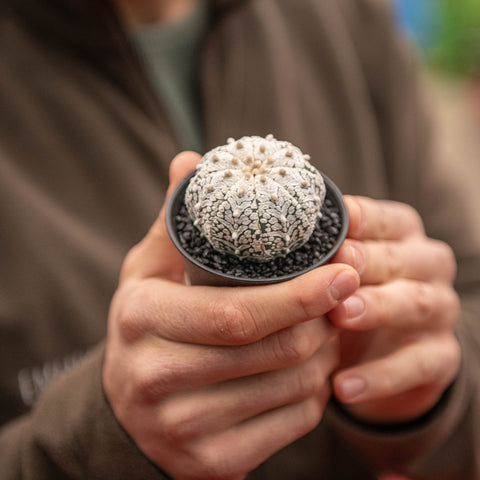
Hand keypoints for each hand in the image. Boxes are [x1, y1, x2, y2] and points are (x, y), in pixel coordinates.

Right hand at [103, 152, 359, 479]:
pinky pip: (291, 425)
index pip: (237, 312)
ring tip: (329, 331)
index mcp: (141, 319)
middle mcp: (154, 380)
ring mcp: (182, 431)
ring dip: (325, 356)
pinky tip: (312, 373)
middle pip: (274, 352)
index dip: (300, 295)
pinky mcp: (210, 465)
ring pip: (291, 389)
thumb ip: (173, 220)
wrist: (125, 412)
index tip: (344, 272)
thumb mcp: (147, 272)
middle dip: (323, 323)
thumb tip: (190, 159)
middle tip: (343, 299)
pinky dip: (315, 394)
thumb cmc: (146, 329)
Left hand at [329, 196, 460, 423]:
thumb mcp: (340, 272)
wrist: (389, 353)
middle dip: (367, 263)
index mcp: (401, 237)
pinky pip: (418, 364)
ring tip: (340, 316)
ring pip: (415, 304)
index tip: (336, 225)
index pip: (385, 220)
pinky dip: (380, 376)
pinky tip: (343, 386)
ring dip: (377, 308)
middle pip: (399, 259)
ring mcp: (439, 310)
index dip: (362, 220)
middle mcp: (426, 266)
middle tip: (337, 267)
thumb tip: (278, 243)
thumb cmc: (352, 295)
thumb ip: (322, 257)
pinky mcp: (441, 355)